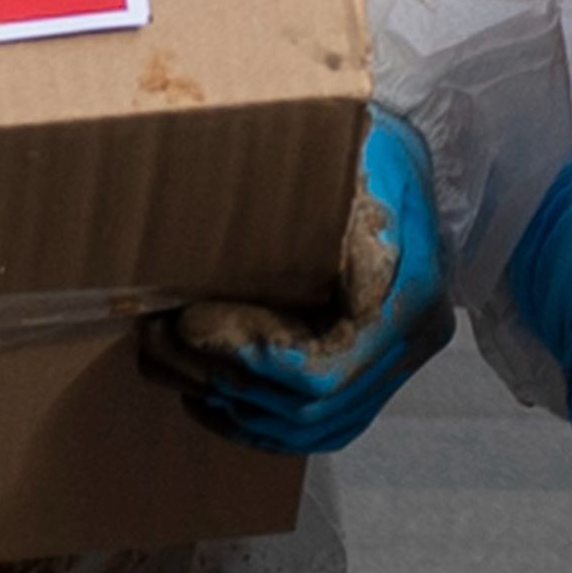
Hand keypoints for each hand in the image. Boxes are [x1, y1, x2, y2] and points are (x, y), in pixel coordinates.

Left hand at [150, 112, 454, 455]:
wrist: (404, 158)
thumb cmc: (364, 145)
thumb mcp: (338, 155)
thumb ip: (300, 200)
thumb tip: (216, 226)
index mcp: (409, 288)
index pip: (321, 370)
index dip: (245, 359)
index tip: (187, 322)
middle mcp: (414, 337)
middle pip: (309, 407)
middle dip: (222, 379)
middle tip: (157, 335)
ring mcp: (401, 361)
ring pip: (312, 426)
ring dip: (233, 406)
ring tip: (171, 362)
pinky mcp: (379, 370)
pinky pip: (321, 425)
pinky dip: (259, 422)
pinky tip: (209, 395)